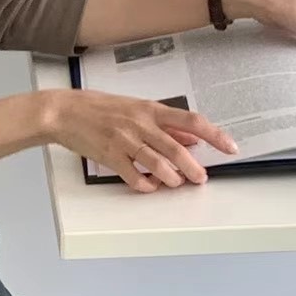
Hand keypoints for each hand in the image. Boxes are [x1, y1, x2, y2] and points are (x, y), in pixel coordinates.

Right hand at [42, 89, 238, 193]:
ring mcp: (125, 140)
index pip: (192, 122)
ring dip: (171, 178)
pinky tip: (149, 187)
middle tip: (201, 178)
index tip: (230, 146)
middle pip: (177, 149)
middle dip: (193, 167)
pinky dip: (144, 184)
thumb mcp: (136, 109)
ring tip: (176, 183)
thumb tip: (191, 138)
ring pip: (157, 164)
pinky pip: (132, 175)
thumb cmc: (99, 108)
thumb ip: (165, 124)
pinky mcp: (109, 155)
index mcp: (151, 110)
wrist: (65, 112)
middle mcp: (141, 124)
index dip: (215, 135)